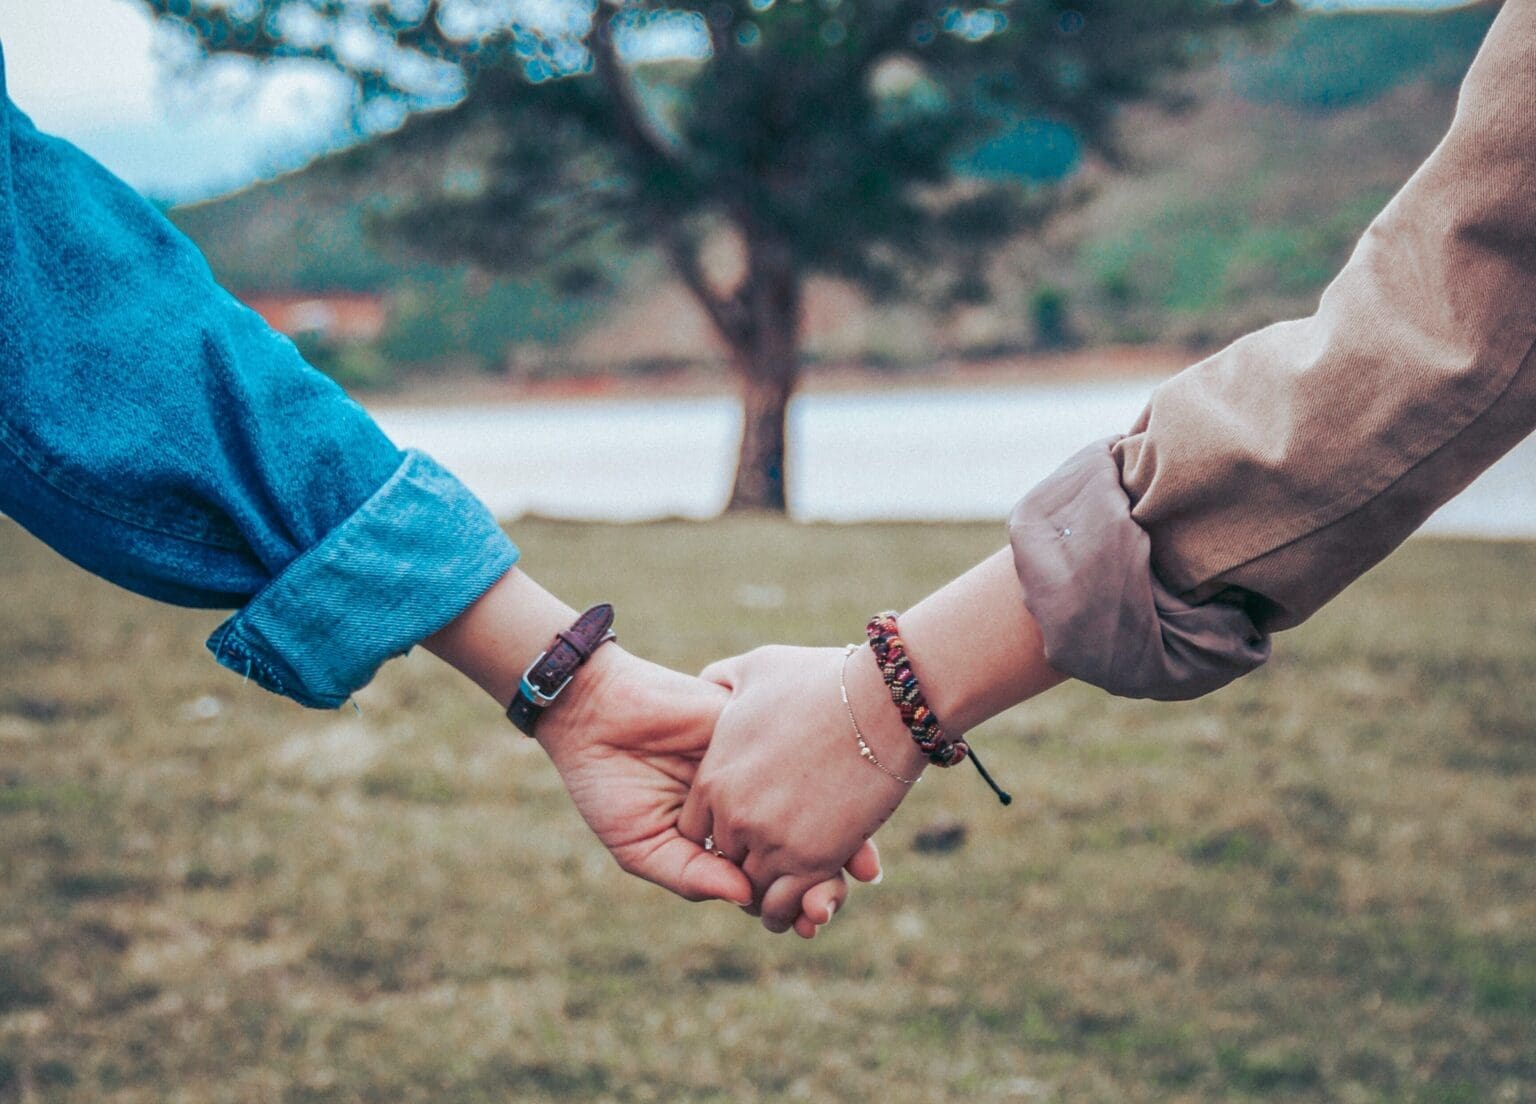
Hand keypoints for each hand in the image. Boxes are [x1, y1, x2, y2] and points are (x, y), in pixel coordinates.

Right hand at [536, 644, 879, 931]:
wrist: (595, 712)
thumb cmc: (607, 783)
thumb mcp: (641, 844)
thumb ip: (690, 874)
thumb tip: (746, 900)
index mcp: (722, 835)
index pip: (768, 875)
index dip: (792, 902)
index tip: (810, 924)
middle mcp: (749, 802)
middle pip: (801, 846)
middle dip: (823, 879)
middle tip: (830, 905)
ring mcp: (760, 767)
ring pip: (814, 806)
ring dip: (840, 840)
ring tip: (854, 873)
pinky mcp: (762, 731)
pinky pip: (805, 760)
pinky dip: (830, 787)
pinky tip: (845, 815)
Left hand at [682, 644, 926, 932]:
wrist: (882, 701)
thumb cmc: (822, 679)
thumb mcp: (756, 670)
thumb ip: (722, 680)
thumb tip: (708, 681)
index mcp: (714, 777)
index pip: (695, 830)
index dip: (718, 833)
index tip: (743, 829)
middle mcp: (734, 815)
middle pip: (724, 861)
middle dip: (744, 863)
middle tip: (768, 863)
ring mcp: (772, 840)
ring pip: (753, 890)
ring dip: (768, 894)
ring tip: (788, 891)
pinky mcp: (813, 860)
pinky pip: (786, 904)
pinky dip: (793, 910)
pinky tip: (808, 904)